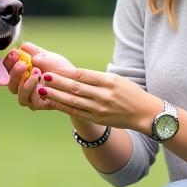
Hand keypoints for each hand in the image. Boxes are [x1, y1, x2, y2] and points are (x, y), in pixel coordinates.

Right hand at [2, 42, 75, 110]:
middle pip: (10, 84)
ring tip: (36, 72)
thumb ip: (33, 51)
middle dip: (14, 73)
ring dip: (25, 84)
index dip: (8, 62)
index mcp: (21, 74)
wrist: (74, 80)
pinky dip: (35, 91)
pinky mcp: (39, 105)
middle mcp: (22, 87)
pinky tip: (42, 82)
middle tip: (23, 64)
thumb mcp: (45, 55)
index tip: (15, 53)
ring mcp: (30, 97)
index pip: (7, 70)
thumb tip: (22, 47)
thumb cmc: (58, 67)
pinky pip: (32, 102)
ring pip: (20, 95)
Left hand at [34, 64, 162, 132]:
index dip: (66, 72)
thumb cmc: (129, 92)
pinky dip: (63, 107)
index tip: (52, 68)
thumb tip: (72, 74)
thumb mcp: (116, 79)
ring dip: (56, 95)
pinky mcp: (97, 118)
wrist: (144, 113)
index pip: (83, 75)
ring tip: (42, 90)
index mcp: (109, 81)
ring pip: (73, 101)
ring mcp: (100, 108)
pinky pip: (77, 112)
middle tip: (42, 76)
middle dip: (57, 82)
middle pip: (75, 87)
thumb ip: (96, 77)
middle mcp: (104, 95)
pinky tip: (53, 102)